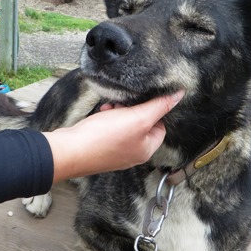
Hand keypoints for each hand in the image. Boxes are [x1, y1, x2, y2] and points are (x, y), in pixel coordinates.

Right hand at [44, 91, 183, 182]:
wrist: (70, 150)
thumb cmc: (104, 137)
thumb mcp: (138, 118)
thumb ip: (159, 106)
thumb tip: (179, 95)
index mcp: (146, 150)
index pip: (160, 127)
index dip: (153, 111)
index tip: (142, 100)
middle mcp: (132, 154)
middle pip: (141, 126)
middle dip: (132, 110)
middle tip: (123, 103)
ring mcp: (115, 153)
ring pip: (124, 126)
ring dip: (118, 113)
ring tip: (110, 107)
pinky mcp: (100, 148)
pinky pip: (108, 130)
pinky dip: (106, 119)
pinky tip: (100, 113)